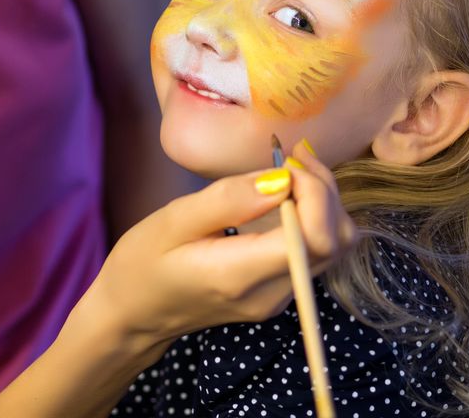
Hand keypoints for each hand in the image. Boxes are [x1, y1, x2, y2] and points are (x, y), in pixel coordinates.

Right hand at [82, 142, 356, 345]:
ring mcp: (280, 297)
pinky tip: (286, 191)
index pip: (315, 236)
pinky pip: (317, 250)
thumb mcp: (174, 220)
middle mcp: (272, 292)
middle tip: (292, 155)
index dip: (315, 191)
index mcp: (242, 274)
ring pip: (334, 245)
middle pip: (335, 240)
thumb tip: (282, 179)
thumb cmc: (142, 263)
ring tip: (290, 168)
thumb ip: (230, 200)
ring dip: (323, 201)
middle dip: (324, 190)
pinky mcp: (280, 291)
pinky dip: (314, 216)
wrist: (133, 313)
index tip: (286, 161)